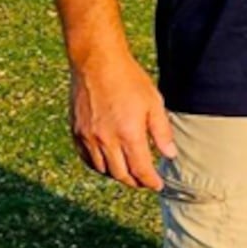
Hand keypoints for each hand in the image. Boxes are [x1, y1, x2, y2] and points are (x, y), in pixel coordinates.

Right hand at [69, 53, 175, 189]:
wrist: (97, 62)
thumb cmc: (129, 80)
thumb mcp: (154, 103)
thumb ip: (162, 132)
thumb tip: (170, 155)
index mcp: (129, 133)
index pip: (140, 169)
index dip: (150, 181)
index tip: (157, 185)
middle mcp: (106, 139)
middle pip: (121, 174)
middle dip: (135, 181)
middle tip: (145, 181)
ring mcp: (88, 136)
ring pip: (103, 169)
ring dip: (117, 175)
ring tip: (129, 173)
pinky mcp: (76, 131)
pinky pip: (87, 158)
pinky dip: (98, 166)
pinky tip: (108, 163)